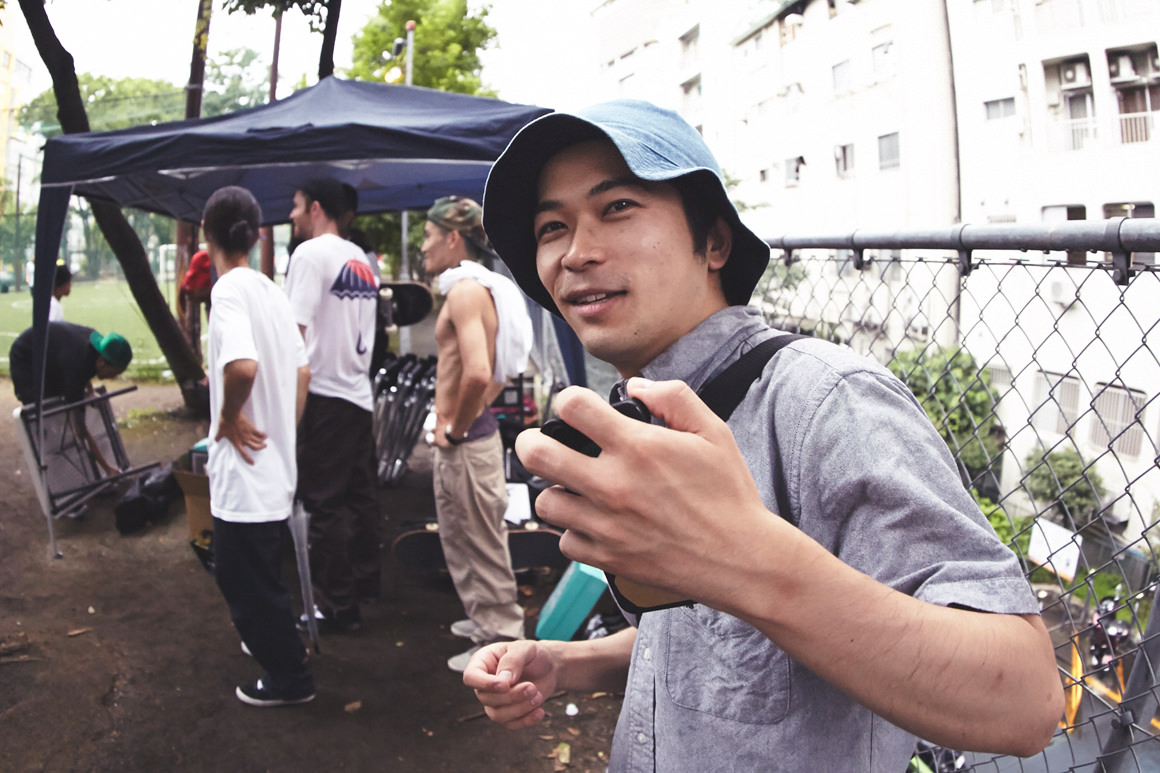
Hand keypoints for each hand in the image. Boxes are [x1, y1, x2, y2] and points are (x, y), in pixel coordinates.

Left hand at [215, 412, 266, 464]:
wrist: (231, 414)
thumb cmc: (224, 422)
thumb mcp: (220, 431)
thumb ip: (218, 437)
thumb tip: (216, 440)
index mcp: (236, 442)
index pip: (243, 453)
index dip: (248, 459)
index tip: (252, 463)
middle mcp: (244, 440)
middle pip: (254, 447)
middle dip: (260, 448)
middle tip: (263, 447)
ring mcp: (248, 434)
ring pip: (258, 441)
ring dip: (262, 443)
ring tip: (265, 443)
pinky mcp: (251, 428)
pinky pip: (259, 433)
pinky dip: (263, 435)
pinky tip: (265, 436)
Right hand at [462, 640, 559, 728]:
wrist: (548, 667)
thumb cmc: (533, 654)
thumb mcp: (525, 648)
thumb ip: (513, 661)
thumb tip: (503, 681)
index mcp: (483, 662)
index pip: (471, 677)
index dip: (484, 684)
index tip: (505, 686)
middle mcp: (485, 683)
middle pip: (486, 698)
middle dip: (511, 696)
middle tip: (532, 687)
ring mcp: (495, 700)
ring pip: (497, 715)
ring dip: (519, 709)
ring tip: (538, 696)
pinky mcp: (507, 713)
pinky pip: (510, 724)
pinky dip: (526, 720)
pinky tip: (539, 711)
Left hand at [515, 379, 777, 607]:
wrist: (740, 560)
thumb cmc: (728, 495)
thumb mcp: (713, 432)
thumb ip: (673, 397)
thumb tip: (636, 386)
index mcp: (637, 447)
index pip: (571, 407)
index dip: (568, 400)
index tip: (577, 409)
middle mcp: (613, 485)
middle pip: (536, 454)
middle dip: (532, 442)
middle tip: (543, 443)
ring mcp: (605, 525)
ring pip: (545, 501)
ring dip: (556, 489)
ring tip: (575, 487)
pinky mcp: (605, 558)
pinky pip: (565, 541)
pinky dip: (575, 531)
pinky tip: (594, 522)